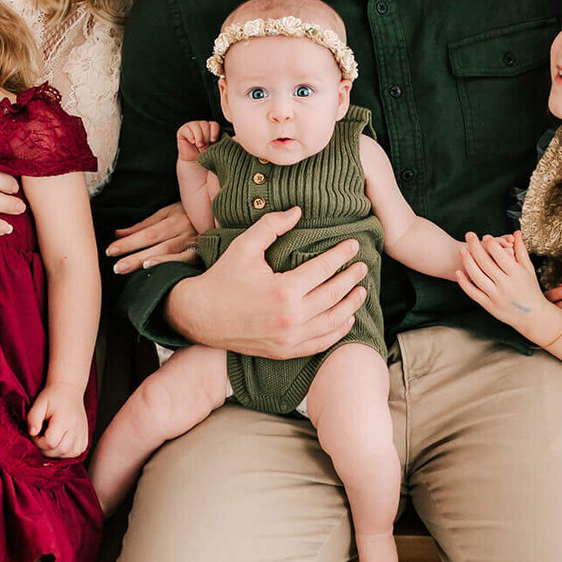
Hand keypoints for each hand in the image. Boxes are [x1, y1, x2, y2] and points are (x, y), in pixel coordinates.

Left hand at [27, 382, 88, 458]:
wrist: (69, 390)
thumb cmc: (52, 397)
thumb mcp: (39, 403)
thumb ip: (33, 418)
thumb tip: (32, 433)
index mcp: (65, 420)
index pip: (50, 442)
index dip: (38, 442)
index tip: (35, 433)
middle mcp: (76, 428)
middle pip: (60, 450)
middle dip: (46, 449)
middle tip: (40, 438)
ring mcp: (83, 434)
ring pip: (69, 454)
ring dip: (56, 453)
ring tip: (50, 442)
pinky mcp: (85, 437)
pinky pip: (77, 453)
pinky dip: (67, 453)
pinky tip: (60, 444)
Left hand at [107, 200, 197, 274]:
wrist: (222, 216)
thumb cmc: (191, 215)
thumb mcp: (168, 214)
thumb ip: (143, 225)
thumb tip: (117, 234)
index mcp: (173, 217)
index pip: (147, 231)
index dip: (129, 241)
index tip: (110, 250)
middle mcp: (183, 228)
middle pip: (155, 242)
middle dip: (133, 254)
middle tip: (116, 266)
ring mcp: (194, 241)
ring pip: (168, 251)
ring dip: (147, 259)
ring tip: (129, 267)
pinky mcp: (204, 252)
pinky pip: (186, 259)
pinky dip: (171, 262)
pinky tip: (156, 268)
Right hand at [165, 206, 368, 357]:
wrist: (200, 316)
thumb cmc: (222, 278)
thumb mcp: (245, 246)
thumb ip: (272, 225)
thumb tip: (298, 211)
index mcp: (283, 290)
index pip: (324, 269)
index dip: (341, 255)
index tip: (353, 245)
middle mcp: (291, 317)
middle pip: (334, 295)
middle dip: (352, 278)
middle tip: (362, 266)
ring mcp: (289, 338)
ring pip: (333, 321)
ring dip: (351, 305)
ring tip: (361, 291)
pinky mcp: (285, 350)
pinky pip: (320, 343)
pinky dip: (337, 331)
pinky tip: (346, 319)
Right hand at [177, 119, 220, 161]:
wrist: (195, 164)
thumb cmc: (207, 157)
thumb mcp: (216, 148)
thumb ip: (221, 141)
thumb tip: (230, 138)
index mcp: (212, 129)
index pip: (214, 124)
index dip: (214, 132)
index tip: (213, 141)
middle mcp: (202, 126)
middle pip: (205, 125)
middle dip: (206, 137)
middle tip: (205, 146)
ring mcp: (192, 127)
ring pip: (196, 126)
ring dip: (199, 137)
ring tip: (199, 145)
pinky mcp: (183, 131)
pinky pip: (187, 129)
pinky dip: (190, 136)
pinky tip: (192, 142)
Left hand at [457, 231, 561, 342]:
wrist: (533, 316)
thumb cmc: (531, 290)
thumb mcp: (529, 269)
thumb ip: (521, 251)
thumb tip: (516, 233)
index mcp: (517, 275)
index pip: (500, 255)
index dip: (491, 244)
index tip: (485, 237)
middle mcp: (506, 285)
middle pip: (486, 263)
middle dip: (476, 247)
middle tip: (469, 236)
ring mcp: (496, 296)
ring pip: (477, 276)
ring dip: (467, 262)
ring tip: (462, 250)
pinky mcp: (489, 305)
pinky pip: (473, 292)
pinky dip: (464, 282)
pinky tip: (459, 271)